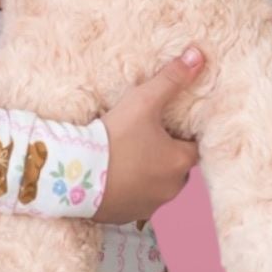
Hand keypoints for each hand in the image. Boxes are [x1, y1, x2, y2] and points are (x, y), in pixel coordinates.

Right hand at [92, 47, 205, 223]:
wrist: (73, 175)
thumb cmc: (113, 137)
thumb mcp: (143, 102)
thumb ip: (171, 79)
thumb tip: (198, 55)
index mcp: (180, 162)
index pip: (194, 146)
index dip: (181, 134)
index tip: (164, 125)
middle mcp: (171, 189)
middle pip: (176, 167)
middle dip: (164, 155)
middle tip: (142, 139)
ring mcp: (149, 207)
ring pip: (156, 186)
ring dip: (147, 174)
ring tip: (125, 157)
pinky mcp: (126, 216)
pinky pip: (135, 201)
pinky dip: (129, 190)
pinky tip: (113, 176)